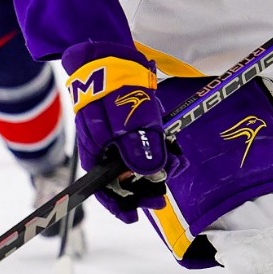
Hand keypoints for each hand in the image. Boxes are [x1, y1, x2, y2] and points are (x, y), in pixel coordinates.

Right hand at [60, 41, 168, 221]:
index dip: (122, 206)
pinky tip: (172, 146)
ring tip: (177, 157)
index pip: (106, 191)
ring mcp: (117, 143)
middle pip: (126, 182)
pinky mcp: (129, 132)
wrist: (110, 58)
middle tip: (170, 177)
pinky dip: (160, 151)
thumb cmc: (113, 87)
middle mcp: (105, 153)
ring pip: (139, 167)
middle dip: (150, 185)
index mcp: (96, 155)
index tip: (137, 215)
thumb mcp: (129, 118)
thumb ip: (140, 146)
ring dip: (160, 167)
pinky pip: (144, 150)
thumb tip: (152, 174)